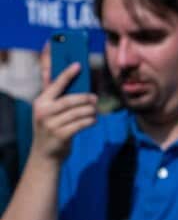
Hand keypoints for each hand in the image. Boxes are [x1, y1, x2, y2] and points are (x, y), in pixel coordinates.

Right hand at [32, 46, 96, 161]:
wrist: (45, 154)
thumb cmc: (51, 127)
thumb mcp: (47, 112)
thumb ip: (55, 96)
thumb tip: (64, 76)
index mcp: (40, 102)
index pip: (55, 85)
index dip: (67, 74)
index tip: (78, 65)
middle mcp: (44, 112)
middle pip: (70, 100)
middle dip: (85, 98)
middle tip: (95, 98)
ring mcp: (51, 125)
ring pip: (78, 113)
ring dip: (90, 111)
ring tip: (95, 111)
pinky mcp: (61, 136)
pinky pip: (81, 124)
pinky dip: (90, 121)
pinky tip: (93, 121)